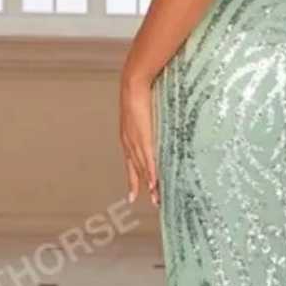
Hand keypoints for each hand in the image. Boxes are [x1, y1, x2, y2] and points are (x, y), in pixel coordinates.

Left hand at [120, 75, 159, 207]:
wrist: (133, 82)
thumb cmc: (140, 93)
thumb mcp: (144, 112)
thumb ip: (149, 121)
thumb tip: (156, 123)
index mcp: (128, 138)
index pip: (132, 164)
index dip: (134, 180)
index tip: (134, 195)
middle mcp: (129, 143)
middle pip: (137, 170)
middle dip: (144, 187)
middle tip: (155, 202)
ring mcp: (135, 141)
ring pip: (143, 168)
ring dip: (151, 184)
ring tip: (158, 197)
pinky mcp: (143, 136)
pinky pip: (148, 158)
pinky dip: (151, 172)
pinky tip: (154, 183)